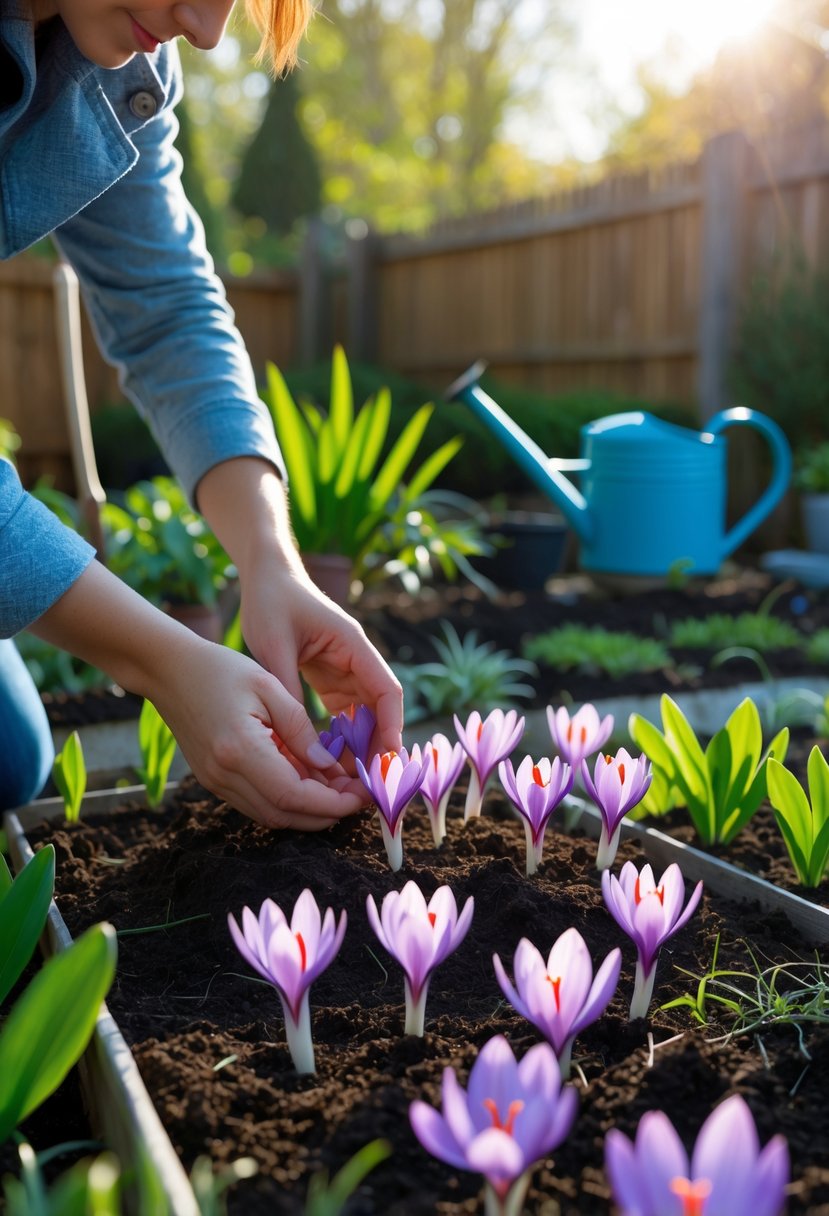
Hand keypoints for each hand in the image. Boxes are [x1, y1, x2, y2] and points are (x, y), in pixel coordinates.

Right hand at [30, 560, 367, 830]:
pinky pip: (256, 803)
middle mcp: (224, 774)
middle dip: (326, 813)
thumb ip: (301, 730)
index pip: (293, 794)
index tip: (361, 795)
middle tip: (358, 799)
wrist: (169, 671)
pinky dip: (286, 802)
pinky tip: (309, 785)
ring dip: (308, 812)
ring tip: (340, 793)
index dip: (331, 802)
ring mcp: (215, 782)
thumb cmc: (221, 670)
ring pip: (270, 815)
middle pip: (284, 814)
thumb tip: (330, 769)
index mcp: (240, 749)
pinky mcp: (213, 780)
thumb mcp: (269, 687)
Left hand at [238, 558, 403, 761]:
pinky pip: (345, 711)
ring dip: (361, 743)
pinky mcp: (330, 676)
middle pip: (380, 706)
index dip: (392, 725)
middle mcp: (355, 657)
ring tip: (352, 779)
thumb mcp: (273, 645)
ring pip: (364, 712)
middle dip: (378, 743)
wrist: (265, 577)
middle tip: (370, 781)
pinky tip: (332, 760)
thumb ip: (287, 688)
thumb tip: (299, 737)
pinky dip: (343, 734)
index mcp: (352, 644)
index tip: (389, 758)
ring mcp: (345, 667)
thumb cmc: (271, 602)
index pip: (386, 689)